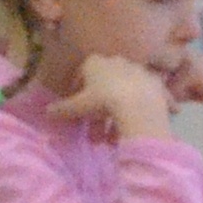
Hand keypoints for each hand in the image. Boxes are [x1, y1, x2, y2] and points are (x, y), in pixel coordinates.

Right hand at [45, 54, 180, 141]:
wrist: (138, 104)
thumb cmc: (103, 101)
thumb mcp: (78, 107)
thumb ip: (62, 108)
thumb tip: (47, 111)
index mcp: (97, 62)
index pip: (83, 71)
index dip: (78, 89)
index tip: (78, 108)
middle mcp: (119, 62)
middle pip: (105, 86)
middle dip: (99, 111)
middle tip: (95, 134)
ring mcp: (140, 72)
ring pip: (125, 94)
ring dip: (117, 117)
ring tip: (112, 140)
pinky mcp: (156, 85)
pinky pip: (148, 98)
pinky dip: (144, 111)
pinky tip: (140, 126)